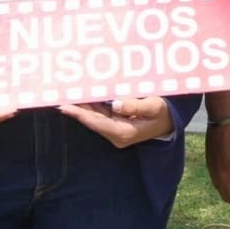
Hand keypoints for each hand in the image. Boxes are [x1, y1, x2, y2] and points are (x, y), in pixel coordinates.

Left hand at [60, 96, 174, 146]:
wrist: (171, 122)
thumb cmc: (164, 112)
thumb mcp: (154, 106)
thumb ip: (135, 105)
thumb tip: (115, 103)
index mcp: (124, 132)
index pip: (96, 122)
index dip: (79, 114)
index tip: (64, 106)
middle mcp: (116, 134)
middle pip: (91, 120)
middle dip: (76, 108)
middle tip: (58, 96)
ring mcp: (115, 130)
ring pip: (94, 117)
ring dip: (82, 106)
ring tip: (67, 93)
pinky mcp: (116, 124)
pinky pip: (100, 115)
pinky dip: (91, 106)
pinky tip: (83, 96)